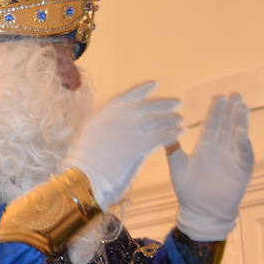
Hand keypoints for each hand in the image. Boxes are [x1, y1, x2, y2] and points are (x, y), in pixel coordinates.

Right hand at [64, 81, 182, 207]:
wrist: (84, 178)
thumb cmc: (83, 164)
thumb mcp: (88, 139)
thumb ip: (103, 130)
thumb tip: (113, 128)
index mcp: (103, 116)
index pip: (126, 98)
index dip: (142, 91)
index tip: (155, 85)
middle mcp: (117, 119)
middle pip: (146, 107)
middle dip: (163, 104)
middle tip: (177, 103)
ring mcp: (129, 131)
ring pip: (156, 121)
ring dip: (171, 120)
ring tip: (181, 120)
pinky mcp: (139, 145)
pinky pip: (161, 136)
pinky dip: (171, 134)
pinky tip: (180, 133)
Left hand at [168, 93, 253, 240]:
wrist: (202, 211)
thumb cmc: (188, 191)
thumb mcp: (177, 168)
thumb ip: (172, 150)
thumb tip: (162, 133)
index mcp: (206, 147)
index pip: (212, 125)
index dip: (216, 111)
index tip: (218, 96)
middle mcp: (221, 150)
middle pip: (227, 126)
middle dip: (231, 110)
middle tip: (235, 94)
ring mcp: (232, 158)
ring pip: (237, 136)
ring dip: (240, 122)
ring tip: (242, 106)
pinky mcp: (241, 170)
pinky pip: (244, 155)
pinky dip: (244, 145)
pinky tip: (243, 133)